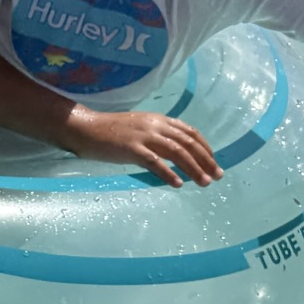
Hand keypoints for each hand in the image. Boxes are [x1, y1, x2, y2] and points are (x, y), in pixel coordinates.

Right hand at [62, 108, 222, 187]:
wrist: (87, 129)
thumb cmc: (111, 132)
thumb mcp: (140, 127)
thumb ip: (157, 136)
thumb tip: (175, 152)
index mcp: (159, 120)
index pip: (190, 132)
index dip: (205, 147)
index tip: (213, 161)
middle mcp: (155, 126)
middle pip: (188, 143)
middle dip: (206, 160)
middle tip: (217, 176)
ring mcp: (143, 137)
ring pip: (177, 152)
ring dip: (193, 168)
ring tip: (204, 182)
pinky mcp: (131, 149)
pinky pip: (155, 162)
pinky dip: (168, 173)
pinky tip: (178, 184)